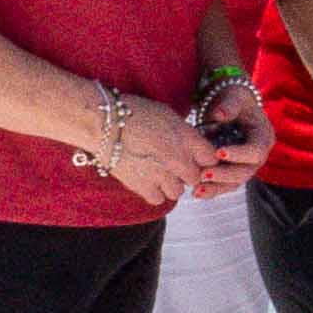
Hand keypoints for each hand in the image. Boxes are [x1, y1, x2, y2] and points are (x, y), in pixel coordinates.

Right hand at [80, 95, 201, 207]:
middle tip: (174, 165)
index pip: (210, 157)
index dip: (203, 158)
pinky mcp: (143, 187)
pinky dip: (155, 192)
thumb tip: (193, 145)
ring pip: (177, 191)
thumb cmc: (132, 113)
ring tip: (158, 173)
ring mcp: (161, 175)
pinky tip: (148, 180)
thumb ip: (184, 133)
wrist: (102, 125)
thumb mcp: (166, 115)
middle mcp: (177, 158)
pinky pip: (159, 199)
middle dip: (187, 173)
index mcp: (186, 137)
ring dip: (171, 184)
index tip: (196, 157)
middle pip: (195, 177)